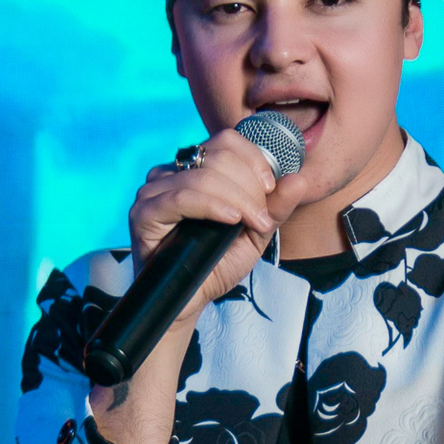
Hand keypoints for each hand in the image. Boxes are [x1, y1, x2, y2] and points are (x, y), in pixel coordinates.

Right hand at [89, 128, 299, 443]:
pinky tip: (230, 220)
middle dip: (250, 186)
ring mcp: (154, 190)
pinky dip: (213, 204)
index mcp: (196, 170)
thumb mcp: (255, 234)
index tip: (270, 188)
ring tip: (250, 225)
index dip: (254, 159)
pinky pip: (182, 196)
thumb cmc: (216, 265)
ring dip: (238, 199)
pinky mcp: (144, 213)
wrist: (190, 302)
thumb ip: (276, 207)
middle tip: (261, 219)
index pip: (227, 141)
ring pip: (204, 174)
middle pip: (219, 155)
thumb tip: (299, 178)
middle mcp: (172, 173)